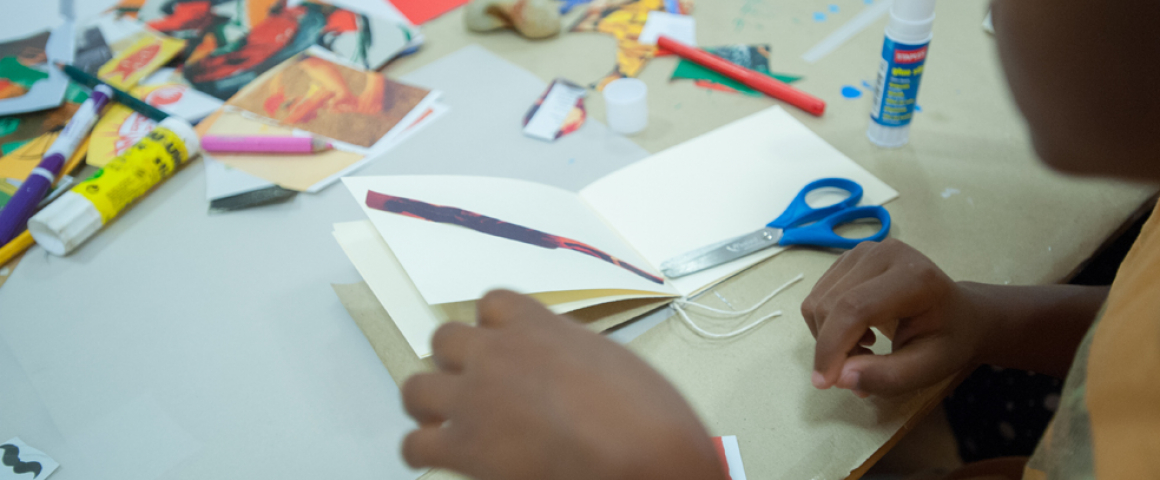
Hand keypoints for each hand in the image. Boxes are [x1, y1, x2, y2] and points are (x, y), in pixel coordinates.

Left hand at [401, 290, 725, 479]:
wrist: (642, 454)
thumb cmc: (645, 414)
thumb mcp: (611, 359)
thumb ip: (570, 353)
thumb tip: (563, 368)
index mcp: (537, 326)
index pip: (492, 303)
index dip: (491, 325)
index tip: (498, 339)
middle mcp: (497, 354)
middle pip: (445, 339)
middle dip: (454, 360)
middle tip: (469, 380)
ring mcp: (475, 399)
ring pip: (415, 386)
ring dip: (427, 400)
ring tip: (440, 415)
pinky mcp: (465, 446)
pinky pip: (414, 444)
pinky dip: (420, 450)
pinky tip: (435, 456)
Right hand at [800, 239, 990, 396]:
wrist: (958, 312)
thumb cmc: (947, 340)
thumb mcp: (928, 368)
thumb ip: (887, 377)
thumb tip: (839, 378)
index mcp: (912, 276)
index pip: (854, 308)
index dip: (832, 346)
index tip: (823, 383)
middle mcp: (883, 253)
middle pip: (830, 305)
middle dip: (832, 347)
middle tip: (860, 369)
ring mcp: (862, 252)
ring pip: (817, 302)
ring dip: (829, 337)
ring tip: (864, 349)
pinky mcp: (848, 258)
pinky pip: (818, 296)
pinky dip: (828, 324)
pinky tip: (858, 330)